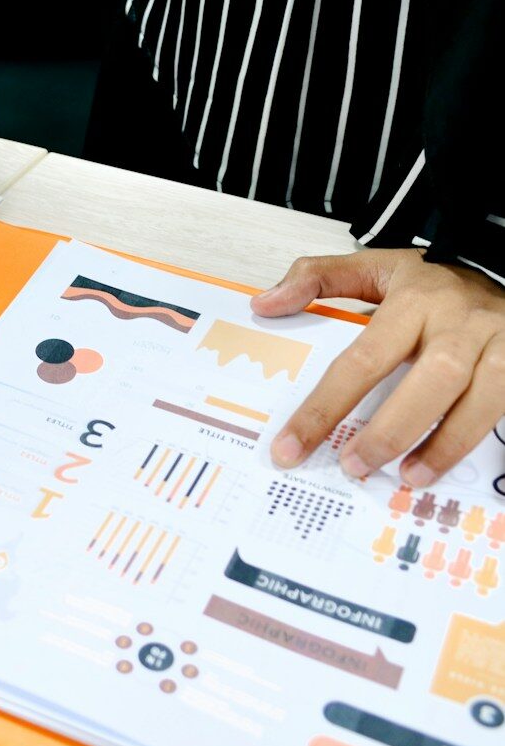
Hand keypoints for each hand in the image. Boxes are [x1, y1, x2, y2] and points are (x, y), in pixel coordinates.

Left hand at [252, 249, 504, 485]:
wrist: (497, 267)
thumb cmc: (430, 282)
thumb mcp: (372, 268)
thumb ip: (316, 279)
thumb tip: (264, 304)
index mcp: (413, 300)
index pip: (362, 358)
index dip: (325, 407)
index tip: (291, 445)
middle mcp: (459, 322)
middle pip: (430, 380)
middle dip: (390, 431)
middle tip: (353, 466)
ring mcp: (499, 345)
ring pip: (479, 400)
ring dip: (442, 444)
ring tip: (405, 478)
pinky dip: (474, 440)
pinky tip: (444, 465)